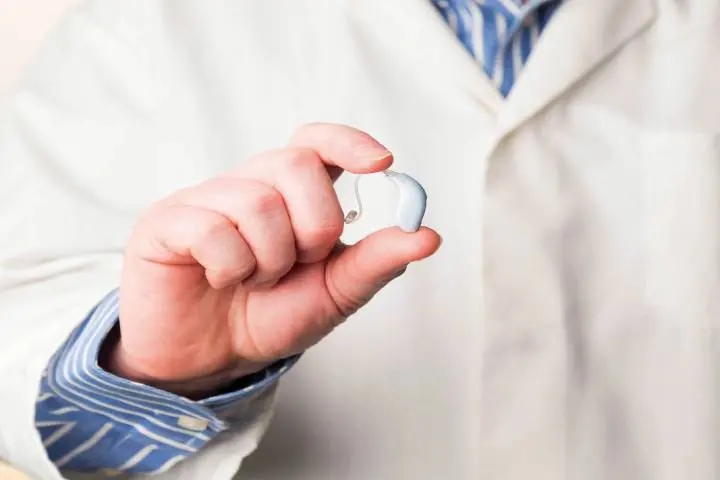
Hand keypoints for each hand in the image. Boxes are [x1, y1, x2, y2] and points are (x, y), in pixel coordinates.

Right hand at [108, 123, 441, 397]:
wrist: (209, 359)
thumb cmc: (268, 318)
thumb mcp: (334, 293)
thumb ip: (376, 263)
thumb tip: (427, 236)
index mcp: (289, 194)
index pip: (317, 142)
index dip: (348, 142)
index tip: (383, 164)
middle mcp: (248, 184)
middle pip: (295, 164)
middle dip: (313, 227)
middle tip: (296, 264)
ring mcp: (204, 198)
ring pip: (257, 201)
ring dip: (269, 259)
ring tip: (254, 280)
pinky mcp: (166, 220)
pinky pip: (213, 229)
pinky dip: (229, 268)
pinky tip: (219, 279)